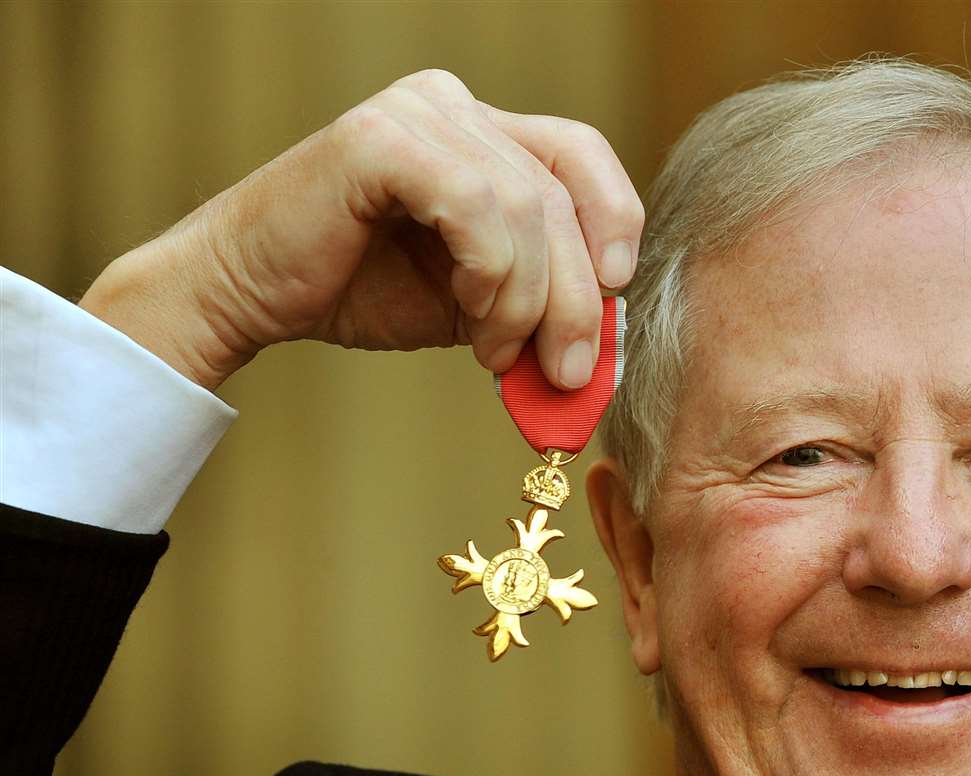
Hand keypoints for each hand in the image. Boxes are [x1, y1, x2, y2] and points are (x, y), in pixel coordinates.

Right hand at [79, 69, 642, 390]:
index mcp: (481, 130)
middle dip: (576, 297)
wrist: (249, 296)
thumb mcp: (476, 302)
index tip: (617, 291)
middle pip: (560, 193)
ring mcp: (416, 113)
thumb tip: (606, 349)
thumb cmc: (359, 291)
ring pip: (526, 206)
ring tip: (495, 352)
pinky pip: (477, 206)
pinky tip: (469, 316)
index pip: (580, 154)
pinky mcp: (380, 139)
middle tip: (564, 370)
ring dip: (525, 300)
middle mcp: (452, 106)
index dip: (615, 220)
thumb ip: (537, 303)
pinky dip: (490, 274)